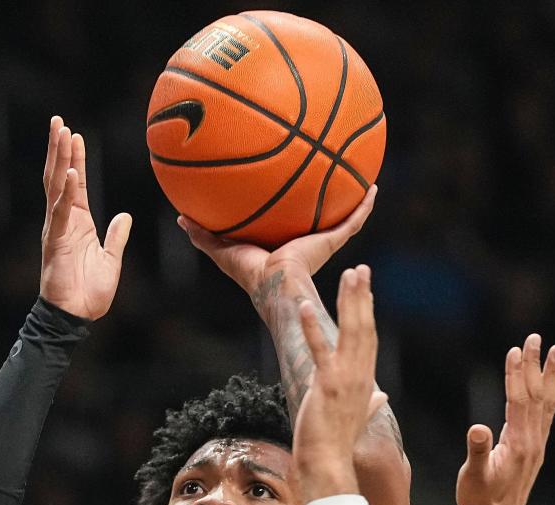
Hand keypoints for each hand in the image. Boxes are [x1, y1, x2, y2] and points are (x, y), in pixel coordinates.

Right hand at [40, 115, 132, 318]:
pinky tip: (70, 173)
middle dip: (59, 148)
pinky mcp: (56, 242)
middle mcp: (64, 221)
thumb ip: (117, 237)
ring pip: (56, 187)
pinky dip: (65, 192)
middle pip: (59, 176)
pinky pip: (60, 213)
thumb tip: (125, 217)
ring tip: (61, 134)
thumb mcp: (112, 260)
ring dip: (59, 160)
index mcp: (78, 223)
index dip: (74, 158)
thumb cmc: (90, 292)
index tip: (75, 134)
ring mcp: (57, 229)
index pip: (75, 183)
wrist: (77, 315)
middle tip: (59, 121)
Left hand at [177, 186, 376, 309]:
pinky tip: (373, 187)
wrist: (274, 282)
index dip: (290, 206)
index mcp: (281, 245)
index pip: (287, 221)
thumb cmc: (249, 272)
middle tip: (330, 172)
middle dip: (325, 197)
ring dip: (353, 200)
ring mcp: (321, 242)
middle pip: (317, 216)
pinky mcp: (331, 242)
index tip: (292, 185)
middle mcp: (304, 242)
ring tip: (363, 178)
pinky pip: (353, 221)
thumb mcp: (221, 247)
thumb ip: (203, 233)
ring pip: (341, 217)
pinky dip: (365, 206)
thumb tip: (181, 217)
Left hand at [293, 264, 385, 498]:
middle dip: (362, 297)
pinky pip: (320, 351)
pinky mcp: (326, 386)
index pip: (368, 340)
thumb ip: (371, 404)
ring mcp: (344, 380)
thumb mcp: (356, 419)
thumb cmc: (337, 446)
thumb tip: (382, 398)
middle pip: (364, 328)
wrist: (329, 466)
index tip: (365, 289)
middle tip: (361, 269)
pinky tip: (304, 306)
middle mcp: (359, 376)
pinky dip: (313, 328)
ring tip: (349, 274)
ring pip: (351, 332)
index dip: (367, 312)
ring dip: (350, 301)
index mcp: (364, 382)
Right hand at [456, 335, 554, 504]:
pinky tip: (546, 385)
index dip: (517, 375)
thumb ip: (476, 452)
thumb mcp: (472, 477)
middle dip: (535, 365)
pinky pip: (545, 414)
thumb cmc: (481, 501)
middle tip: (535, 337)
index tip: (516, 350)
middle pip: (536, 395)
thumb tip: (477, 428)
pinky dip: (547, 393)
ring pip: (546, 402)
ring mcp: (536, 444)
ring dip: (549, 375)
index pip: (519, 401)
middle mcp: (532, 441)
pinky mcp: (534, 449)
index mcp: (517, 444)